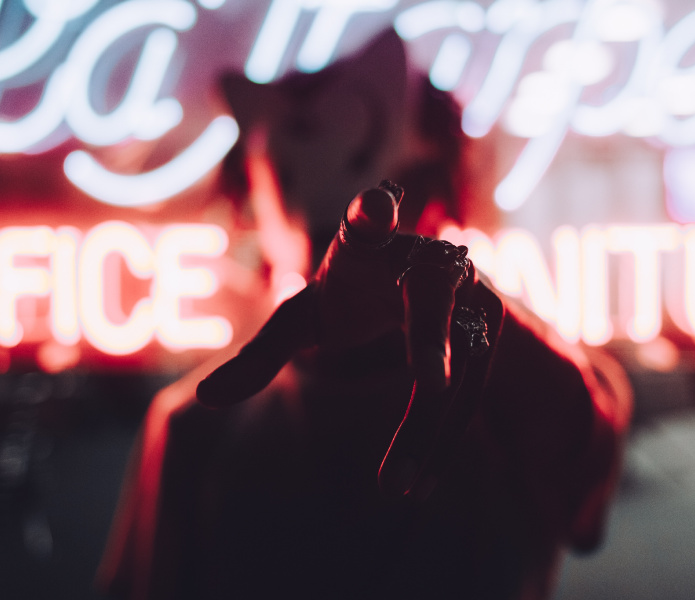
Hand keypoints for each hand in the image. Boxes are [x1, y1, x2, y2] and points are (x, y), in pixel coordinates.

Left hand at [196, 182, 502, 498]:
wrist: (439, 283)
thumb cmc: (357, 292)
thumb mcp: (308, 316)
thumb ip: (262, 353)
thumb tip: (205, 399)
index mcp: (372, 246)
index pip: (372, 218)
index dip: (375, 212)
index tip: (377, 206)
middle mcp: (429, 264)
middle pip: (434, 299)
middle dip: (433, 337)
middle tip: (429, 381)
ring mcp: (469, 302)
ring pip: (454, 369)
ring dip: (424, 430)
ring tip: (394, 486)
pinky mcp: (489, 342)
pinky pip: (469, 399)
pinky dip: (441, 445)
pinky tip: (419, 488)